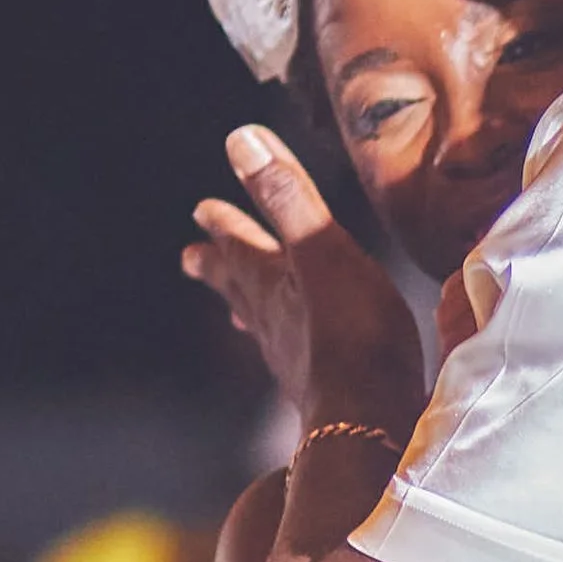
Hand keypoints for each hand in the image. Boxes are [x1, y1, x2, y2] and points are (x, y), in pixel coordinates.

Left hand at [183, 127, 425, 428]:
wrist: (370, 421)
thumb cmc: (353, 336)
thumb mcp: (322, 252)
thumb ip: (286, 199)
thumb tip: (241, 140)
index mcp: (272, 282)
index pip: (241, 244)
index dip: (225, 223)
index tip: (202, 209)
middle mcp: (274, 320)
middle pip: (239, 285)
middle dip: (220, 266)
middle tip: (192, 257)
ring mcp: (294, 358)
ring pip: (261, 322)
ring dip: (248, 307)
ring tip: (237, 307)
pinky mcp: (320, 387)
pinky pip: (291, 353)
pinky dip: (284, 342)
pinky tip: (291, 353)